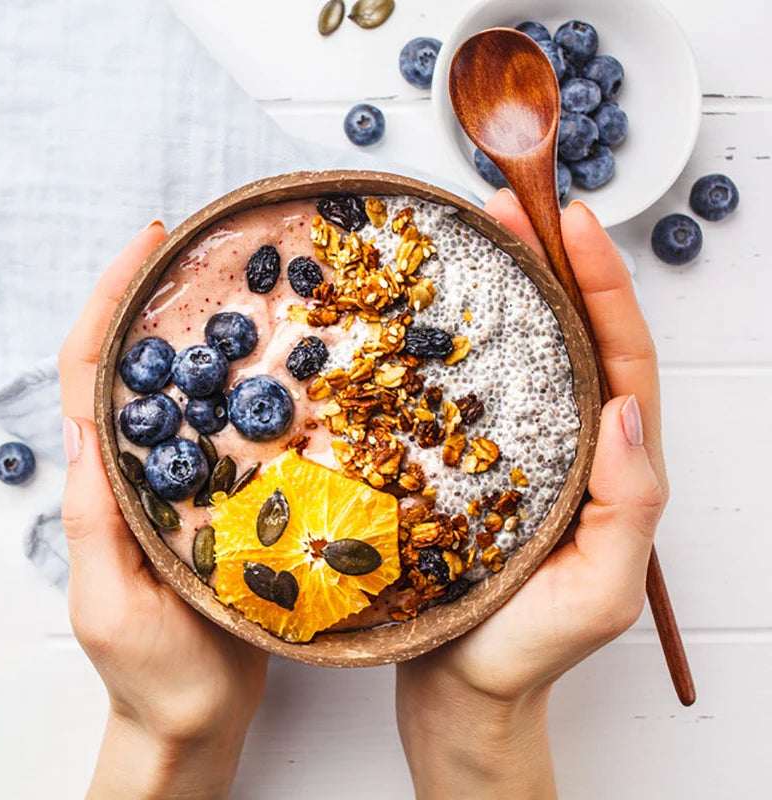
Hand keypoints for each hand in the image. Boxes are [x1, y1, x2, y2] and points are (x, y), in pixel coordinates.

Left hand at [59, 222, 268, 799]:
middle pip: (144, 367)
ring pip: (195, 396)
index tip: (149, 247)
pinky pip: (240, 438)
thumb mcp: (112, 607)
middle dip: (162, 298)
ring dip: (214, 337)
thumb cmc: (152, 675)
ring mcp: (188, 485)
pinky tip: (290, 375)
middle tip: (207, 248)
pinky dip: (256, 395)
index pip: (93, 376)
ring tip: (254, 290)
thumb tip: (84, 432)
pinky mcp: (231, 504)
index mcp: (103, 486)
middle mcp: (144, 472)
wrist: (198, 716)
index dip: (110, 304)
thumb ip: (96, 526)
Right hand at [396, 194, 668, 799]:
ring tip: (475, 237)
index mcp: (611, 468)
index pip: (621, 358)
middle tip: (511, 207)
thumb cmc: (530, 651)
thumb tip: (626, 407)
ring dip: (508, 290)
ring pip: (525, 354)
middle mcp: (569, 446)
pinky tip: (432, 313)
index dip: (601, 287)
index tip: (572, 223)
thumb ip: (631, 506)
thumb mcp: (600, 592)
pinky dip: (463, 340)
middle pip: (573, 338)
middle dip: (552, 264)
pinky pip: (475, 389)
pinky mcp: (470, 461)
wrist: (460, 688)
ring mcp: (520, 450)